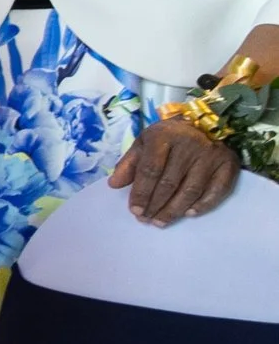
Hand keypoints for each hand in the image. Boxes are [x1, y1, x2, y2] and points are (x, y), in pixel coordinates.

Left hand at [109, 117, 238, 225]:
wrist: (204, 123)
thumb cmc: (168, 137)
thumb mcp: (144, 142)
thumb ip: (129, 163)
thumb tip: (114, 184)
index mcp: (164, 136)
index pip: (150, 170)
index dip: (141, 193)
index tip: (135, 210)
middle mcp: (190, 145)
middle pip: (170, 183)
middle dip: (155, 205)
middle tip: (146, 219)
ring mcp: (211, 155)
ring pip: (191, 190)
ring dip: (174, 210)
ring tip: (161, 221)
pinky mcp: (229, 164)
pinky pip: (217, 190)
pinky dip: (204, 205)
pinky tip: (189, 214)